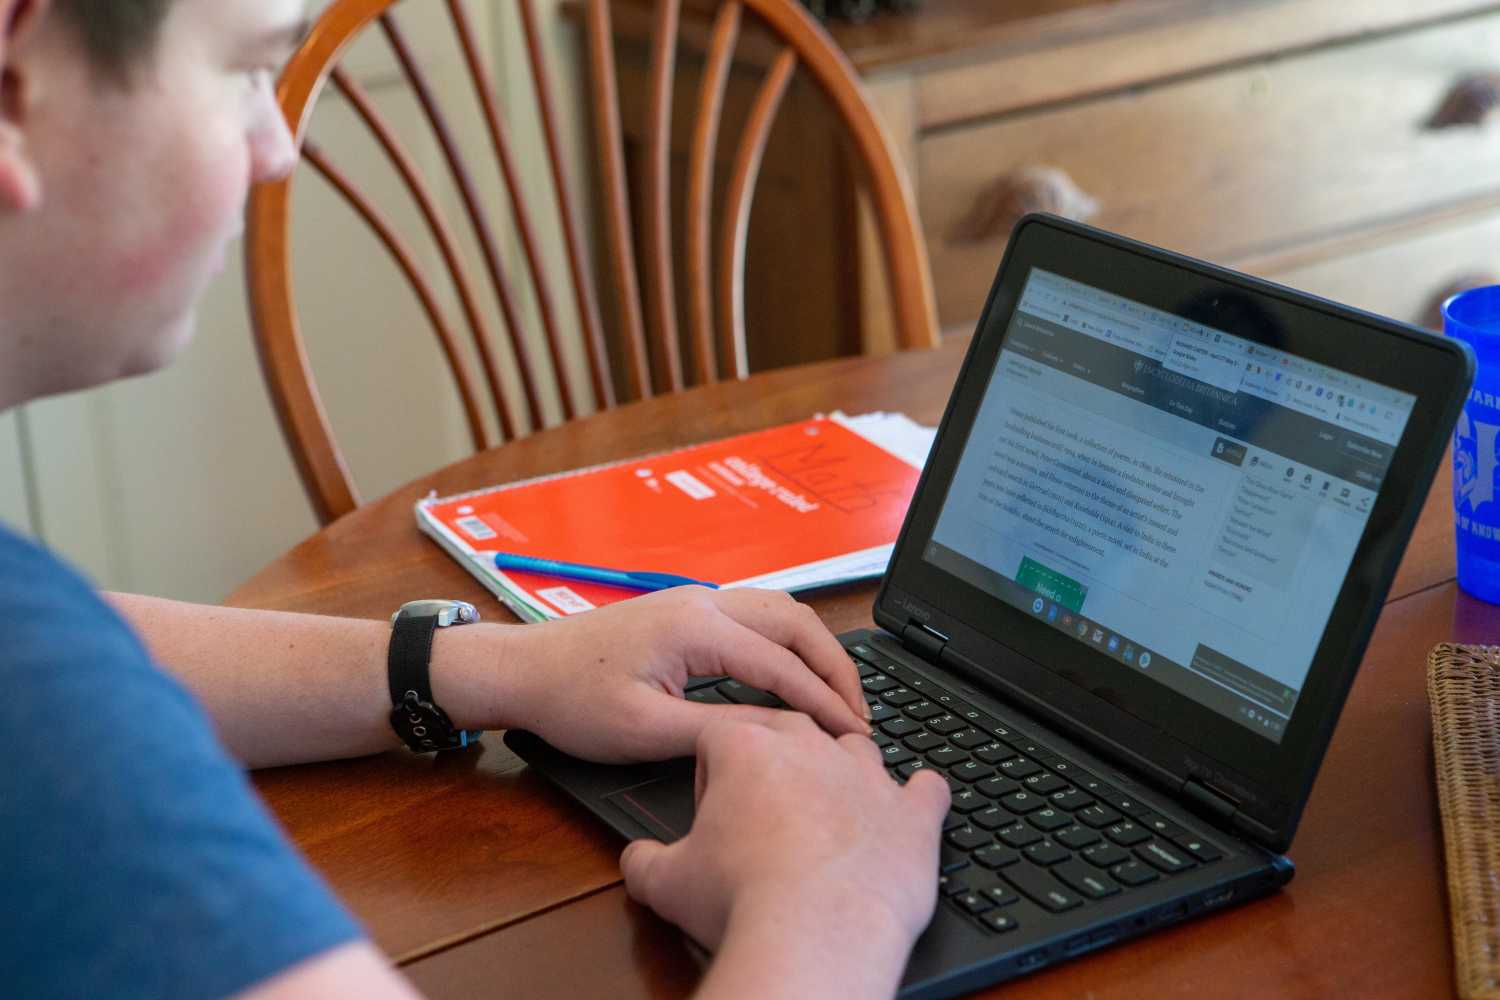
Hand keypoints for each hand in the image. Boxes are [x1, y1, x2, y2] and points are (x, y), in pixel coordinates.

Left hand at [491, 587, 869, 762]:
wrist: (523, 669)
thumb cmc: (572, 700)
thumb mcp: (645, 729)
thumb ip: (718, 731)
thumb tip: (782, 738)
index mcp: (695, 627)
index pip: (783, 664)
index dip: (826, 703)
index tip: (857, 737)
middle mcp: (703, 602)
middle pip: (796, 622)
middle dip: (837, 666)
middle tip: (862, 714)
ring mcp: (696, 600)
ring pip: (781, 611)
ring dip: (816, 649)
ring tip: (839, 696)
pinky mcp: (688, 610)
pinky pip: (759, 615)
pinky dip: (791, 642)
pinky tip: (797, 675)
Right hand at [620, 714, 948, 997]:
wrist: (811, 933)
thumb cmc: (740, 899)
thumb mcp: (666, 882)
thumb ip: (645, 861)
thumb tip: (637, 861)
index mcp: (746, 747)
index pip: (721, 735)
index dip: (711, 774)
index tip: (714, 810)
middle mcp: (811, 748)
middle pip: (792, 731)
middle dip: (777, 764)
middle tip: (765, 811)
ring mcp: (868, 778)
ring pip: (857, 751)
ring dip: (843, 773)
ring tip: (830, 810)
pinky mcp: (911, 815)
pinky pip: (926, 791)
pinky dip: (920, 798)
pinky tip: (916, 802)